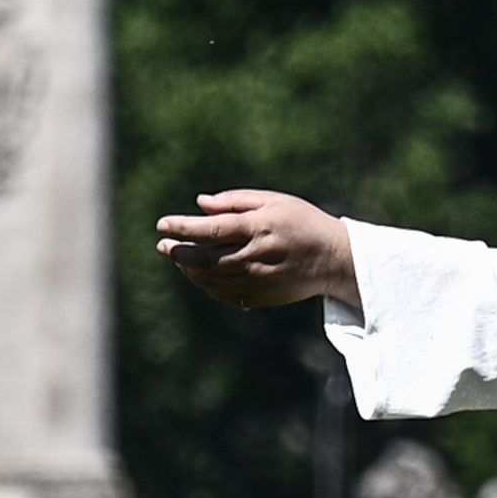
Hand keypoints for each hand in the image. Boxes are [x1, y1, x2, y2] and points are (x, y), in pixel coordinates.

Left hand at [151, 190, 357, 312]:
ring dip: (190, 270)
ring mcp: (259, 279)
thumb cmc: (303, 222)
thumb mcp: (274, 201)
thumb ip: (236, 201)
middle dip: (179, 252)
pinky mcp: (262, 296)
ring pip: (212, 279)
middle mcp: (256, 255)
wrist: (334, 259)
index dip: (183, 227)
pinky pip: (225, 294)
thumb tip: (200, 203)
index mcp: (259, 227)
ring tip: (178, 260)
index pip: (211, 228)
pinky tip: (200, 275)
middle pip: (206, 258)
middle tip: (162, 246)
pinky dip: (207, 286)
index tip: (162, 224)